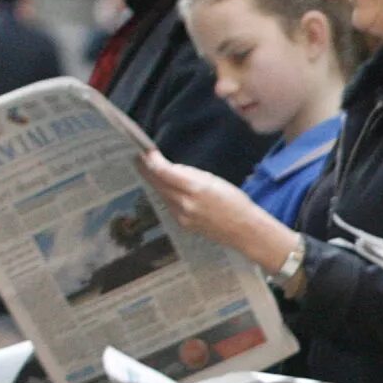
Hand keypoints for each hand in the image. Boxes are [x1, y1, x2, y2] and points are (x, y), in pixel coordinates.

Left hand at [139, 149, 297, 271]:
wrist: (245, 230)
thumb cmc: (236, 202)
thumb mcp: (215, 181)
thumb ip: (191, 174)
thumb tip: (171, 169)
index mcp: (195, 188)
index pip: (163, 171)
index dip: (151, 160)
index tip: (145, 151)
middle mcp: (184, 203)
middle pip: (156, 182)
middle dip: (146, 169)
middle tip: (137, 157)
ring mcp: (181, 215)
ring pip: (160, 193)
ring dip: (153, 181)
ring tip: (147, 169)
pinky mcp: (182, 224)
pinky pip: (168, 204)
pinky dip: (164, 193)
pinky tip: (165, 188)